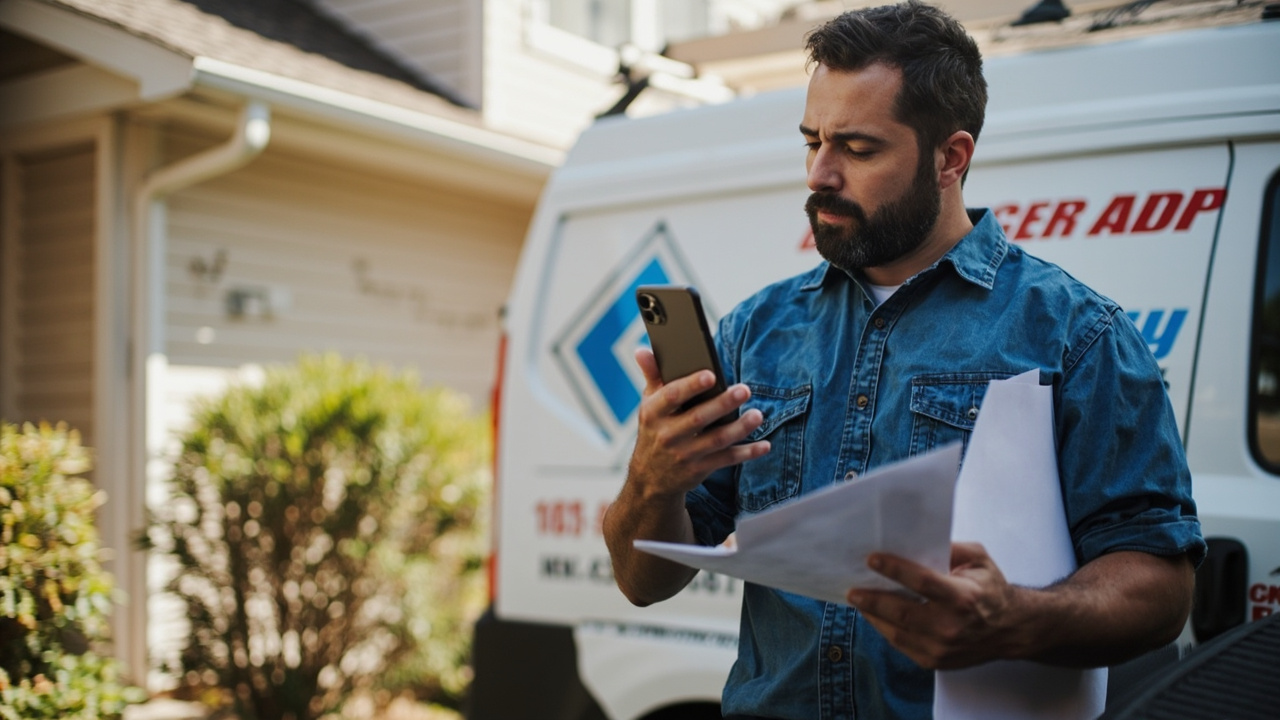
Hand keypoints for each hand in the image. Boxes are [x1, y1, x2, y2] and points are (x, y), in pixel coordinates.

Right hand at [627, 347, 769, 499]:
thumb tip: (642, 350)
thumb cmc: (655, 430)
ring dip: (739, 428)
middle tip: (744, 389)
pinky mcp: (699, 470)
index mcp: (653, 413)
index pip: (671, 396)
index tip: (711, 375)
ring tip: (758, 415)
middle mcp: (667, 435)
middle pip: (698, 418)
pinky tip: (764, 445)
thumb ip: (652, 375)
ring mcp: (684, 455)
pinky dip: (747, 453)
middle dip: (722, 404)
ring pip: (716, 440)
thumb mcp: (650, 404)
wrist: (649, 479)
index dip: (691, 385)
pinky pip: (726, 460)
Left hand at [846, 542, 1024, 669]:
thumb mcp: (979, 560)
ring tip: (858, 600)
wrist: (1010, 630)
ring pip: (897, 633)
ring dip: (873, 616)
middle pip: (903, 613)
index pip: (922, 582)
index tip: (872, 559)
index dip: (894, 570)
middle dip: (873, 599)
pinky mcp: (935, 661)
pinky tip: (874, 616)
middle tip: (852, 589)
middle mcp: (952, 626)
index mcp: (963, 597)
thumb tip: (917, 541)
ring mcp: (942, 648)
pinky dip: (884, 629)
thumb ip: (951, 548)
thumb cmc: (991, 590)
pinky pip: (901, 645)